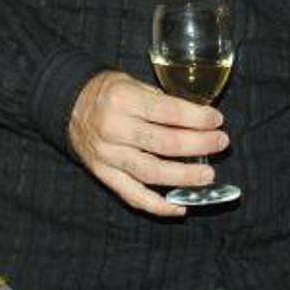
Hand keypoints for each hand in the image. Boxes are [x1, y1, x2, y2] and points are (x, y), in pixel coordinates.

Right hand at [68, 70, 226, 216]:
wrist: (68, 104)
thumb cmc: (108, 92)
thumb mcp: (133, 82)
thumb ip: (162, 100)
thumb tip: (199, 117)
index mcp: (123, 99)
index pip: (168, 111)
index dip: (196, 117)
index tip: (216, 119)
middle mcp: (114, 128)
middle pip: (164, 143)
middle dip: (198, 144)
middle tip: (220, 143)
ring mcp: (107, 155)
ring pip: (151, 172)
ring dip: (184, 177)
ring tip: (207, 176)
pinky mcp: (103, 174)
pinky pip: (132, 194)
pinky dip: (157, 205)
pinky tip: (179, 206)